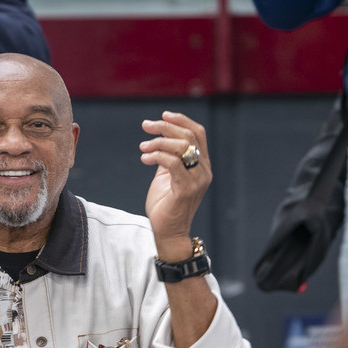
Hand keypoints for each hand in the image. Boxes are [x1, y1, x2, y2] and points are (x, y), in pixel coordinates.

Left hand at [140, 111, 210, 258]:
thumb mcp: (166, 174)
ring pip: (181, 147)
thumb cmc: (166, 204)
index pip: (198, 133)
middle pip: (189, 136)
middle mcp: (204, 170)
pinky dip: (156, 156)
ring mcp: (197, 180)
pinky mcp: (186, 189)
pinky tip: (145, 158)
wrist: (167, 231)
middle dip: (165, 127)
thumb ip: (168, 156)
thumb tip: (159, 138)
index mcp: (202, 164)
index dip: (181, 120)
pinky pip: (172, 163)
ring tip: (142, 147)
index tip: (162, 115)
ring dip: (158, 142)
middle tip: (145, 126)